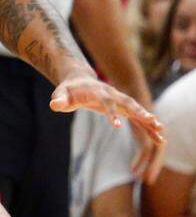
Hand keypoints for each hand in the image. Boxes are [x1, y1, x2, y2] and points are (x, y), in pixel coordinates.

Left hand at [51, 75, 165, 183]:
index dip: (111, 113)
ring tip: (161, 131)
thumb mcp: (60, 94)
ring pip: (136, 109)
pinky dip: (147, 125)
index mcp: (97, 91)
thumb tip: (55, 104)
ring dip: (148, 119)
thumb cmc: (68, 90)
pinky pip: (137, 116)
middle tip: (151, 121)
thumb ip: (59, 99)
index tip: (117, 126)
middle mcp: (112, 94)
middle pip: (127, 103)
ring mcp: (119, 99)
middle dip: (139, 112)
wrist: (79, 80)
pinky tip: (159, 135)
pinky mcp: (122, 106)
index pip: (105, 102)